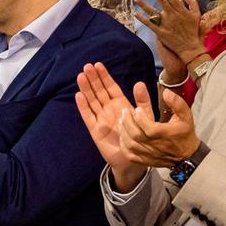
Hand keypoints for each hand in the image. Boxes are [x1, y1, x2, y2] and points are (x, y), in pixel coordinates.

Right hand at [75, 62, 143, 189]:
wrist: (132, 161)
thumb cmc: (141, 139)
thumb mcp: (146, 118)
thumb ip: (143, 102)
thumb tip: (139, 83)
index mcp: (121, 105)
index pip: (111, 87)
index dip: (104, 76)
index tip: (98, 65)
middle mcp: (109, 110)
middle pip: (99, 92)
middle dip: (93, 79)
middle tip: (87, 66)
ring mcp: (101, 119)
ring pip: (92, 101)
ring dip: (86, 89)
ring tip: (81, 76)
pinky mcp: (95, 130)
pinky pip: (88, 116)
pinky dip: (83, 107)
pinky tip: (79, 96)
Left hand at [116, 83, 200, 168]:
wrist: (186, 155)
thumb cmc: (184, 133)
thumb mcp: (186, 115)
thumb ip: (177, 103)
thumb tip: (166, 92)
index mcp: (165, 134)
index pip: (148, 128)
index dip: (140, 118)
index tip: (137, 109)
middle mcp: (156, 146)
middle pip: (136, 135)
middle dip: (128, 121)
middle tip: (125, 111)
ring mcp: (149, 155)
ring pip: (131, 144)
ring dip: (123, 131)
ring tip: (121, 121)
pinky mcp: (145, 160)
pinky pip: (129, 154)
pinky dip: (123, 145)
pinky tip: (123, 135)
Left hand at [133, 0, 205, 65]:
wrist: (190, 47)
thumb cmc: (193, 30)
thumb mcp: (197, 15)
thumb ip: (192, 3)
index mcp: (181, 11)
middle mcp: (172, 16)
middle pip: (162, 1)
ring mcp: (165, 24)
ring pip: (153, 12)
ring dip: (144, 5)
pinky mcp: (160, 32)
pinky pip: (150, 25)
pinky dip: (142, 19)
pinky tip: (136, 13)